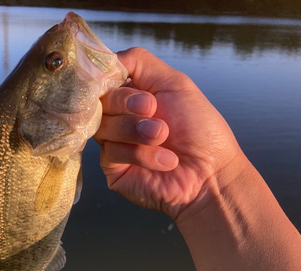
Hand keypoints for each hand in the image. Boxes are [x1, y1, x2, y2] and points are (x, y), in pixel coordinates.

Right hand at [95, 47, 246, 219]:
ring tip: (163, 136)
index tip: (131, 84)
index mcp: (130, 94)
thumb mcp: (174, 84)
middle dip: (126, 103)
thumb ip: (139, 62)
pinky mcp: (112, 168)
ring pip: (102, 126)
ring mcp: (112, 142)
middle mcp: (117, 116)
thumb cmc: (200, 129)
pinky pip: (110, 153)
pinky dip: (141, 154)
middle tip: (153, 110)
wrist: (211, 173)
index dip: (109, 79)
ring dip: (136, 130)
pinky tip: (165, 161)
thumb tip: (104, 57)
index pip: (102, 78)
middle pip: (99, 100)